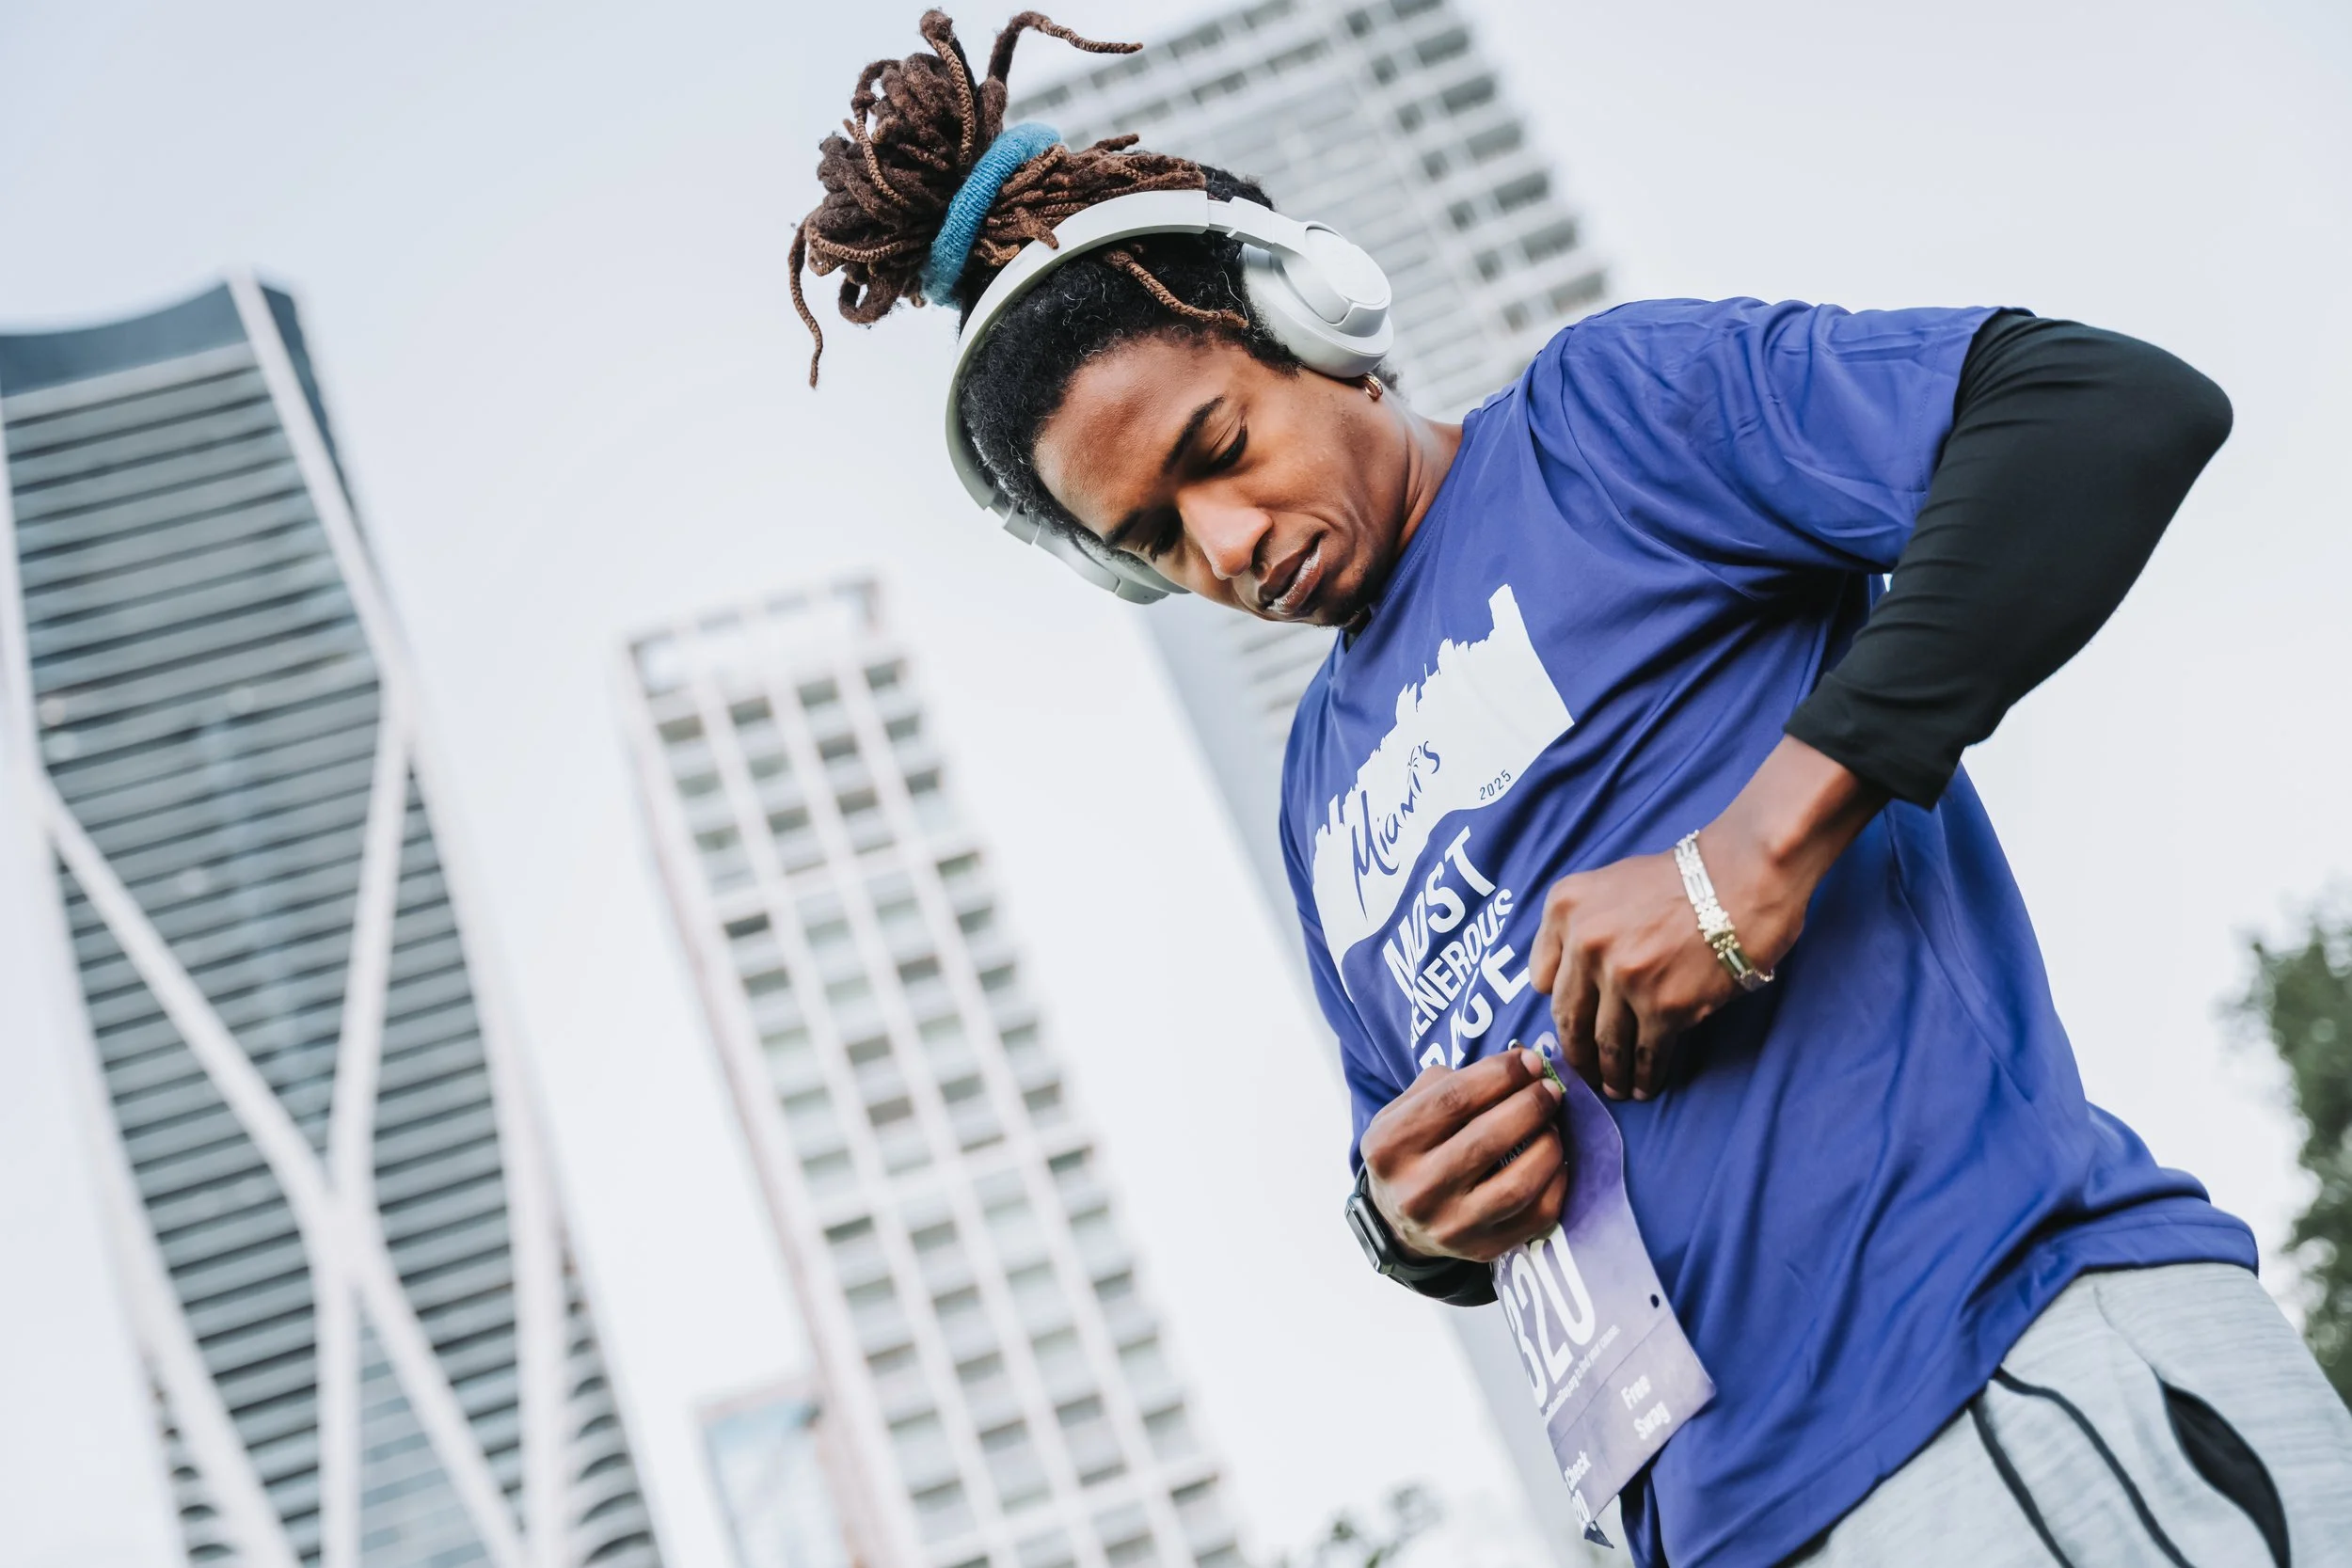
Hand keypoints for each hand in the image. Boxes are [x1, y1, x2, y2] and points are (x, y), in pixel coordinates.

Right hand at [1359, 1047, 1570, 1263]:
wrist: (1397, 1221)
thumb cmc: (1411, 1151)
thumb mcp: (1405, 1110)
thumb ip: (1449, 1083)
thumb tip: (1517, 1066)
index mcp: (1389, 1146)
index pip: (1453, 1100)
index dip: (1500, 1074)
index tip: (1529, 1060)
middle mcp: (1416, 1191)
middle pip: (1487, 1139)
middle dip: (1530, 1105)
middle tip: (1550, 1089)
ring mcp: (1451, 1226)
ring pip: (1517, 1184)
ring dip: (1548, 1145)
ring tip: (1552, 1125)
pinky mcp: (1483, 1249)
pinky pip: (1536, 1215)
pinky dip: (1557, 1181)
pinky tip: (1554, 1160)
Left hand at [1527, 738, 1886, 1101]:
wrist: (1743, 875)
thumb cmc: (1684, 877)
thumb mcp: (1609, 883)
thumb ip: (1580, 926)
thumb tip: (1569, 982)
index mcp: (1565, 908)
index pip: (1542, 978)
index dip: (1559, 1007)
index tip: (1569, 1027)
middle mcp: (1585, 943)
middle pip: (1569, 1017)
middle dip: (1577, 1053)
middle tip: (1585, 1074)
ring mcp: (1623, 978)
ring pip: (1606, 1042)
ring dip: (1609, 1073)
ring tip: (1615, 1088)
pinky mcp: (1664, 1006)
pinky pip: (1646, 1053)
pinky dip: (1644, 1076)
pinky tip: (1645, 1086)